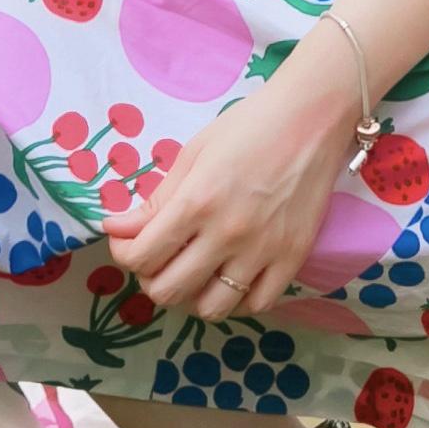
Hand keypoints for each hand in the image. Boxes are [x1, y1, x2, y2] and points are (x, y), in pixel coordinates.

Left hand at [106, 58, 362, 323]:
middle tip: (157, 259)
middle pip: (169, 290)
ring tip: (193, 274)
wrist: (312, 119)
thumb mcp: (193, 154)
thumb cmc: (248, 128)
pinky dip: (236, 301)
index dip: (124, 254)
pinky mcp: (293, 259)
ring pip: (211, 308)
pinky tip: (230, 279)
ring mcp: (263, 252)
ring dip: (191, 296)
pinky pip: (257, 304)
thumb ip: (156, 199)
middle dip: (150, 278)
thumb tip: (116, 229)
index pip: (142, 256)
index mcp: (196, 203)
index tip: (127, 242)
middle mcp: (226, 235)